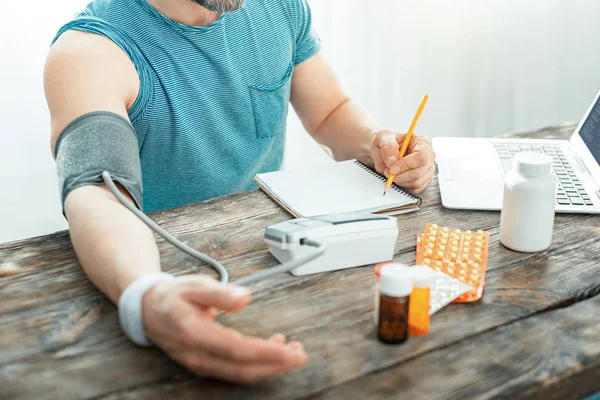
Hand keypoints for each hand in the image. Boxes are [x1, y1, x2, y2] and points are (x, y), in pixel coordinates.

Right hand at [142, 275, 306, 383]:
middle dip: (275, 365)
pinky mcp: (206, 364)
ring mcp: (201, 363)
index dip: (265, 353)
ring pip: (240, 374)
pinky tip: (273, 349)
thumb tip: (245, 297)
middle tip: (300, 355)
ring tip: (293, 352)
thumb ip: (219, 293)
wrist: (148, 310)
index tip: (289, 350)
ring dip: (270, 367)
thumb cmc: (173, 295)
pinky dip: (257, 364)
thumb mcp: (195, 285)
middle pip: (242, 369)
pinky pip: (235, 370)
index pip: (236, 350)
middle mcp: (197, 354)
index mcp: (194, 333)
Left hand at [370, 130, 435, 193]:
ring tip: (391, 174)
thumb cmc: (386, 142)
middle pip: (419, 172)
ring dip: (401, 182)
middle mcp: (428, 156)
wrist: (383, 152)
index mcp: (421, 143)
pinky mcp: (424, 180)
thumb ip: (388, 146)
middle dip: (400, 175)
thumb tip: (393, 160)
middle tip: (387, 172)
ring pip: (417, 182)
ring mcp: (427, 169)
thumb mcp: (383, 137)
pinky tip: (397, 179)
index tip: (392, 169)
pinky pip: (416, 189)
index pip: (421, 156)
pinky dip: (404, 187)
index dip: (406, 164)